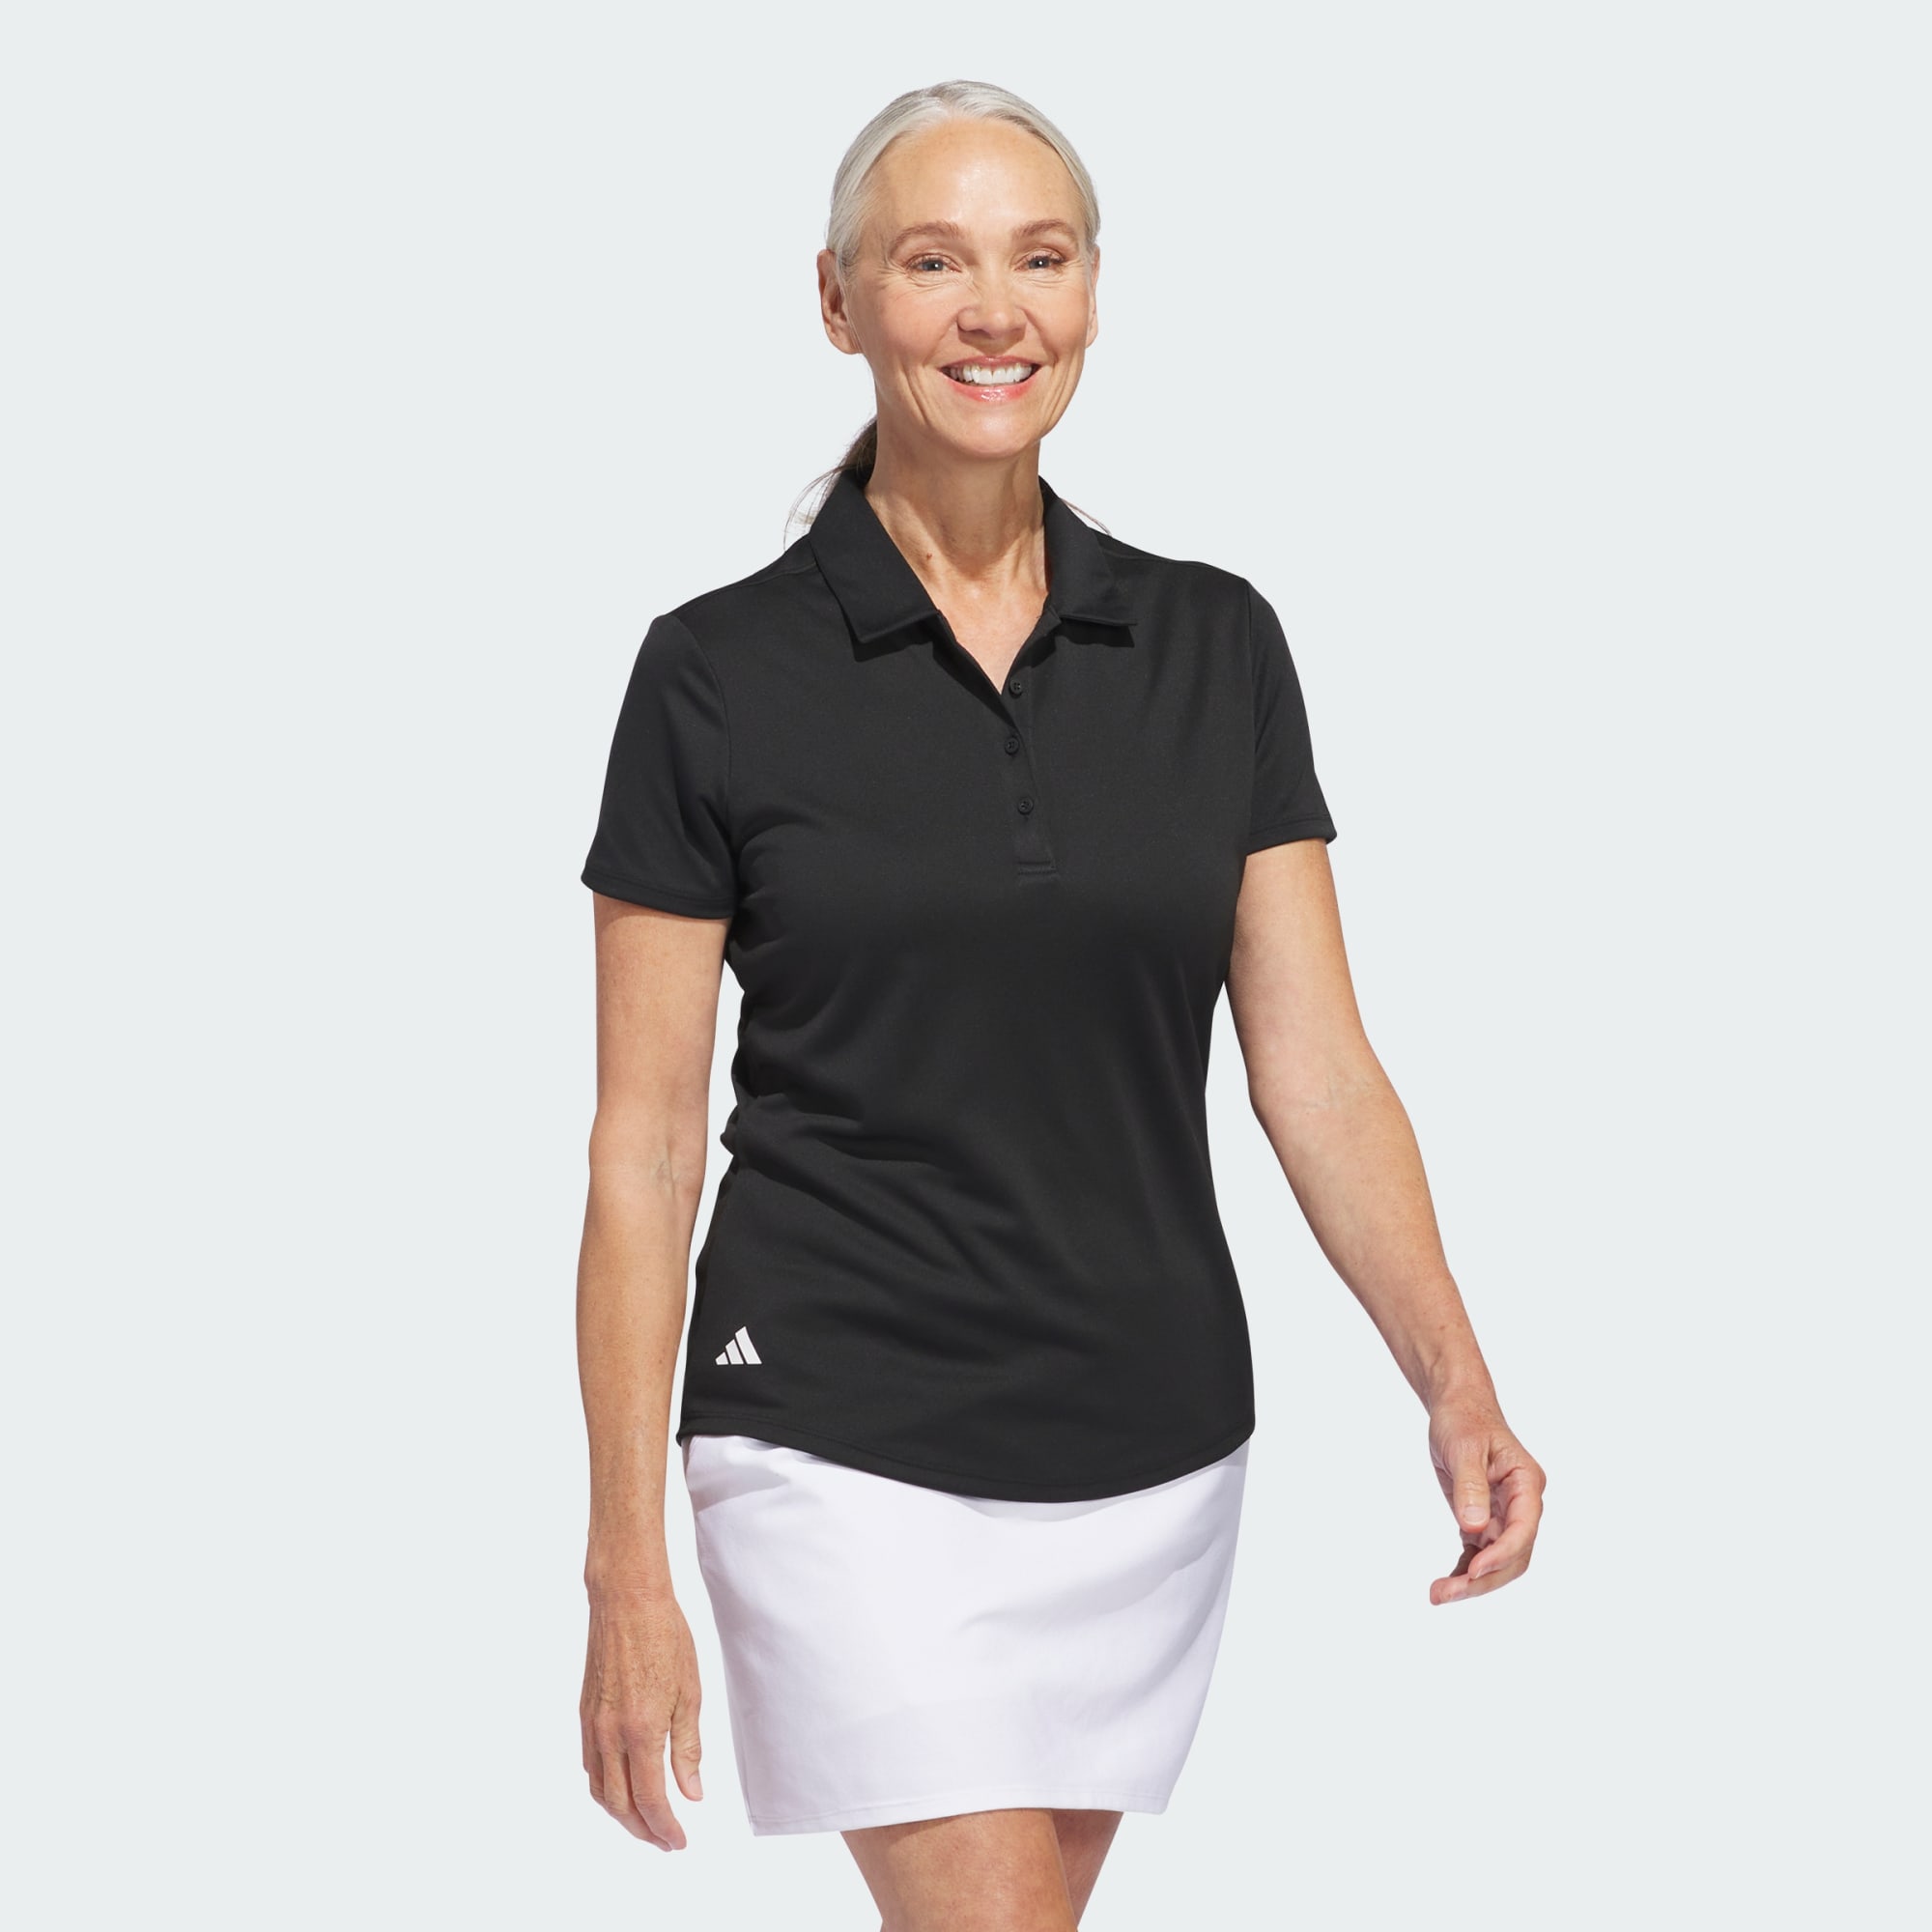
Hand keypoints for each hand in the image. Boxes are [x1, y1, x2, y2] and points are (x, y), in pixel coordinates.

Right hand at [580, 1585, 704, 1848]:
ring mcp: (593, 1725)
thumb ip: (688, 1747)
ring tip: (646, 1821)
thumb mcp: (690, 1692)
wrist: (626, 1599)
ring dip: (621, 1814)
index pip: (651, 1799)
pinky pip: (590, 1765)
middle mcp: (611, 1734)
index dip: (665, 1828)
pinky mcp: (584, 1713)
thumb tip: (692, 1794)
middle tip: (666, 1840)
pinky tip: (622, 1786)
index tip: (680, 1841)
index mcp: (642, 1730)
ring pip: (600, 1790)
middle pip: (621, 1805)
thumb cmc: (665, 1637)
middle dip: (643, 1830)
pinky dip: (605, 1788)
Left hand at [1426, 1398, 1545, 1604]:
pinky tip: (1445, 1584)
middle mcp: (1521, 1503)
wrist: (1457, 1407)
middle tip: (1446, 1594)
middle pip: (1514, 1554)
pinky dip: (1464, 1570)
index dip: (1502, 1554)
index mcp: (1526, 1483)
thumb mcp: (1464, 1447)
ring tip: (1438, 1594)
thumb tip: (1474, 1526)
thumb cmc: (1464, 1419)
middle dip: (1484, 1579)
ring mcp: (1504, 1514)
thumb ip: (1471, 1485)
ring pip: (1497, 1560)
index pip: (1524, 1528)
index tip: (1473, 1571)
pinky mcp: (1484, 1520)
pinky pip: (1478, 1553)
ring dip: (1472, 1581)